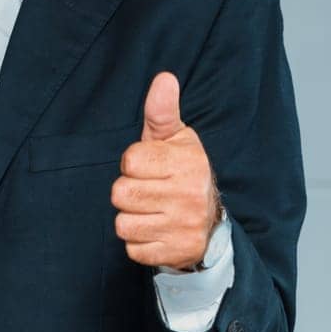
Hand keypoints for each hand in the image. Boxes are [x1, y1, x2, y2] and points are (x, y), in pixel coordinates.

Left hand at [112, 71, 220, 271]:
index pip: (129, 161)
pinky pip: (133, 250)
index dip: (132, 164)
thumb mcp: (175, 139)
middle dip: (128, 192)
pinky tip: (156, 231)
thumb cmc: (182, 172)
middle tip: (148, 191)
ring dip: (131, 219)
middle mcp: (188, 196)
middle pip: (120, 193)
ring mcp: (183, 227)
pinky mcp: (177, 253)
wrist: (210, 222)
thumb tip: (164, 78)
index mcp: (187, 163)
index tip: (149, 167)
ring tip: (151, 211)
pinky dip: (139, 243)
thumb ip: (162, 111)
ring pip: (123, 224)